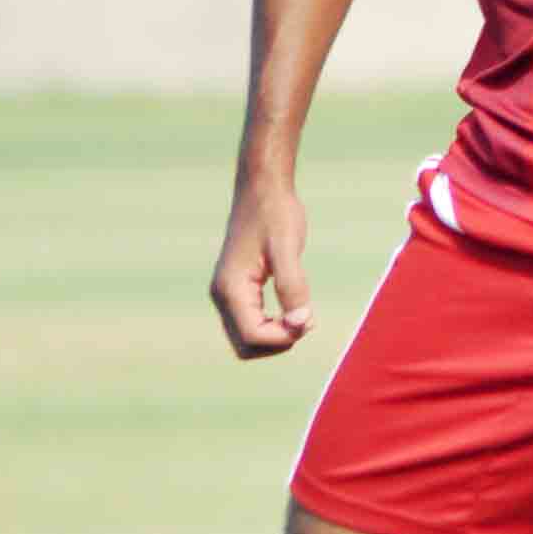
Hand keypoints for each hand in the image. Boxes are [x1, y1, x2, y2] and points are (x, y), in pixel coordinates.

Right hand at [209, 176, 314, 358]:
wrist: (263, 188)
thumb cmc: (275, 213)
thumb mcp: (288, 248)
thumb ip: (292, 286)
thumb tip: (300, 323)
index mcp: (231, 287)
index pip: (252, 336)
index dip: (284, 336)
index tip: (309, 318)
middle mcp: (223, 294)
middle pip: (246, 345)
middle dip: (278, 340)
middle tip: (305, 317)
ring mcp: (228, 293)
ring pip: (248, 338)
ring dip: (277, 334)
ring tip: (301, 311)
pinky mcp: (238, 289)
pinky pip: (252, 322)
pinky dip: (273, 324)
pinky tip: (293, 306)